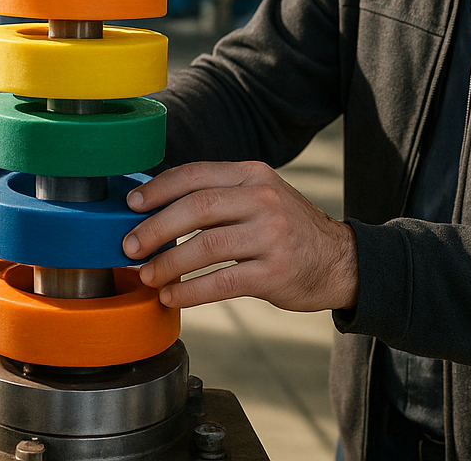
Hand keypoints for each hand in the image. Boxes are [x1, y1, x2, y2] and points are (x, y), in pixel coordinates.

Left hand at [122, 160, 357, 311]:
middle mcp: (263, 199)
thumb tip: (154, 207)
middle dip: (155, 228)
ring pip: (205, 246)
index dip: (158, 189)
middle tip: (130, 245)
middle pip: (196, 208)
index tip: (131, 205)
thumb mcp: (259, 197)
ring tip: (147, 275)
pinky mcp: (275, 273)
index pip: (195, 175)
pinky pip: (222, 282)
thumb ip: (218, 196)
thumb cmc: (286, 229)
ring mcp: (271, 236)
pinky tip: (172, 296)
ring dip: (168, 264)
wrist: (341, 261)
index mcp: (252, 175)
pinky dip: (190, 291)